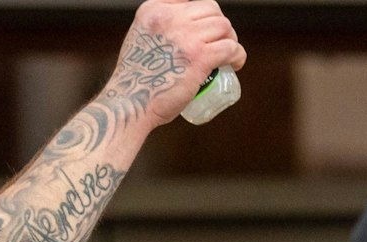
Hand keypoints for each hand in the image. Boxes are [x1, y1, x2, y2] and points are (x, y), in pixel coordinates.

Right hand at [103, 0, 246, 130]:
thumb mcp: (139, 40)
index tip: (203, 33)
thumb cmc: (134, 81)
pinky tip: (235, 63)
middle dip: (219, 26)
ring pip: (224, 26)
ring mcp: (186, 37)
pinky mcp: (200, 57)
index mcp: (152, 11)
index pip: (190, 2)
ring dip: (230, 39)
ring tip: (227, 54)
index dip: (202, 17)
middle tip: (219, 43)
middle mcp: (170, 18)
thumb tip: (183, 31)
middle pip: (211, 10)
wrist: (129, 105)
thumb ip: (157, 30)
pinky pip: (231, 48)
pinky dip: (238, 56)